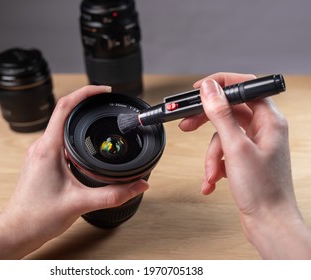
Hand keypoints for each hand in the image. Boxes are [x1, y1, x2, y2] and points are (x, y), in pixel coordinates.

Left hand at [0, 85, 147, 259]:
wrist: (16, 232)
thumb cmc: (37, 217)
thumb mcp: (81, 203)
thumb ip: (114, 194)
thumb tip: (138, 185)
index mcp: (48, 148)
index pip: (64, 107)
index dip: (85, 93)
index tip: (103, 91)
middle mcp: (41, 147)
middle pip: (63, 112)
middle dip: (86, 104)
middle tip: (105, 102)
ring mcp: (39, 154)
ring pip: (60, 127)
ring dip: (79, 120)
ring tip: (97, 119)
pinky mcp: (40, 162)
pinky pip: (57, 140)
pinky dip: (73, 136)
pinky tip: (84, 146)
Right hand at [179, 73, 310, 258]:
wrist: (268, 222)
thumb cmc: (262, 190)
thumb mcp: (235, 148)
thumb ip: (220, 114)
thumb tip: (209, 89)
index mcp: (269, 120)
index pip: (244, 88)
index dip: (220, 84)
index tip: (199, 89)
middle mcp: (263, 129)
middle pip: (228, 111)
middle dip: (206, 122)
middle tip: (186, 125)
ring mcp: (253, 144)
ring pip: (222, 136)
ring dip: (211, 156)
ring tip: (211, 174)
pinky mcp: (245, 159)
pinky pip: (223, 152)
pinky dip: (215, 166)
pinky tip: (213, 181)